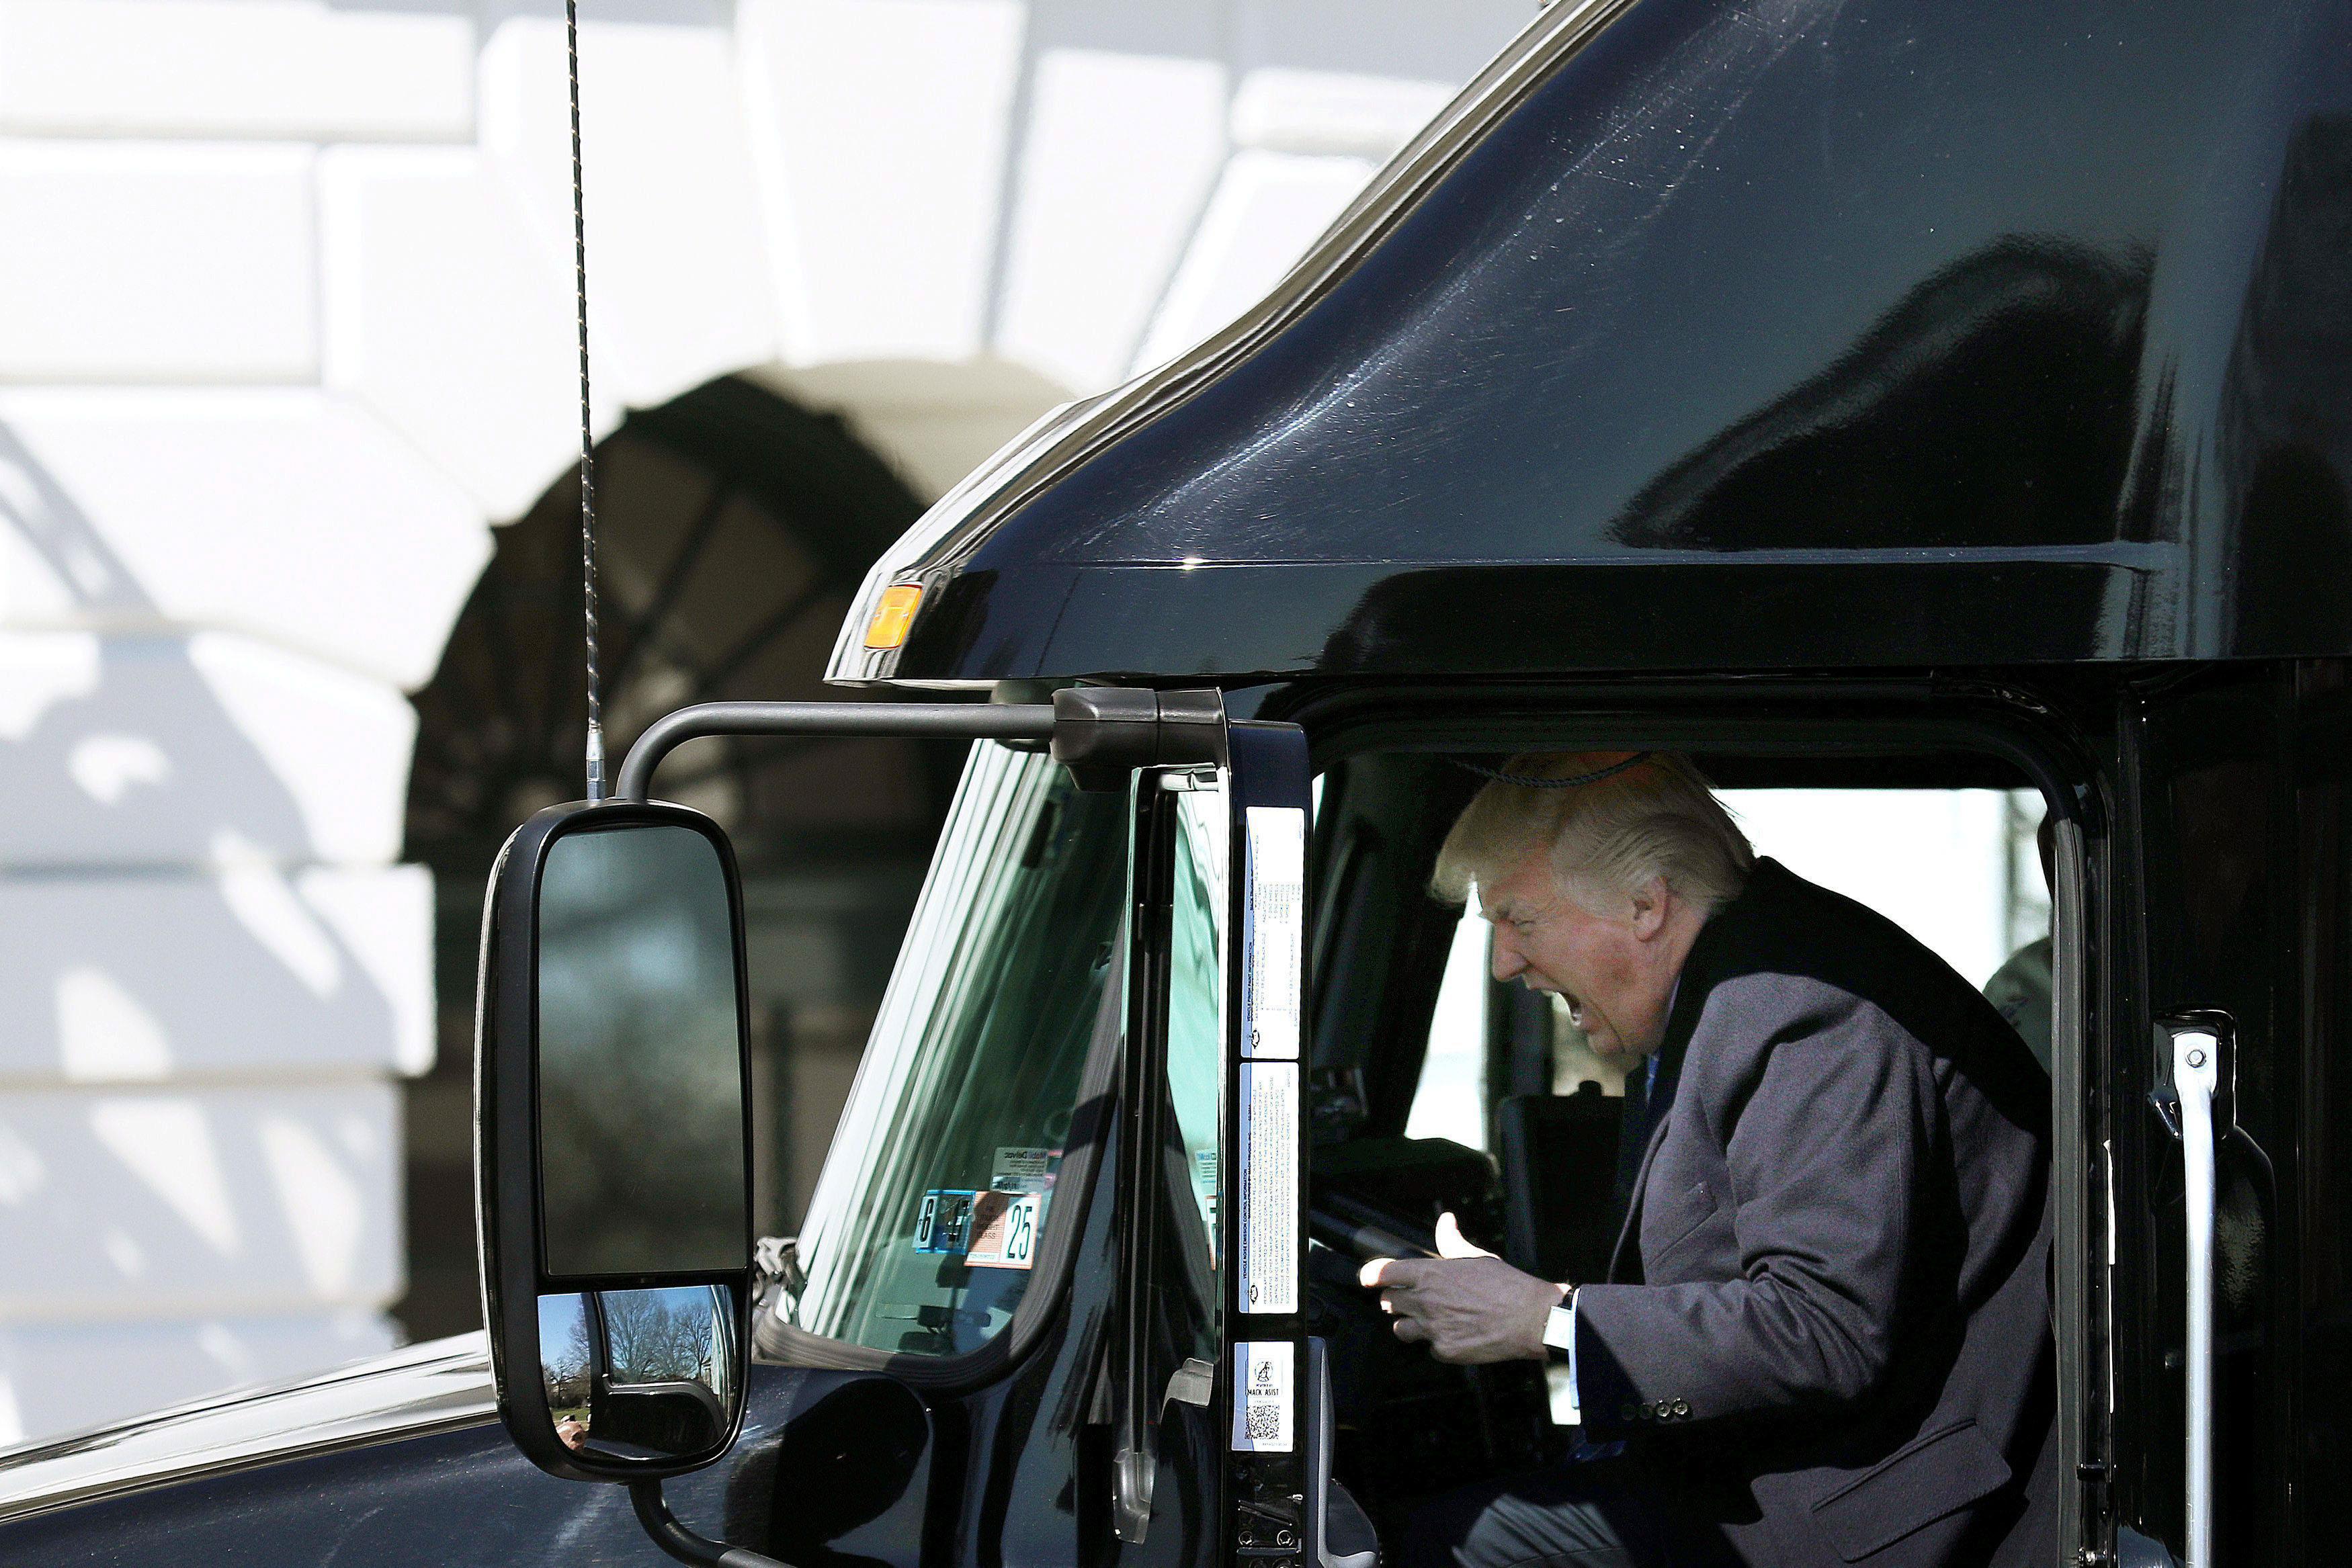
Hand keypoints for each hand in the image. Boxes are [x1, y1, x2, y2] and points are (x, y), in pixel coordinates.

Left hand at [1358, 1212, 1566, 1364]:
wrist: (1530, 1318)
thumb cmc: (1507, 1285)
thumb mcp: (1476, 1257)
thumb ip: (1451, 1240)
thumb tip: (1445, 1221)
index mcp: (1429, 1274)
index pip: (1382, 1273)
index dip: (1370, 1275)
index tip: (1367, 1278)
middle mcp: (1425, 1301)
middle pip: (1388, 1301)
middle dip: (1395, 1299)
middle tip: (1407, 1299)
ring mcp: (1433, 1328)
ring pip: (1401, 1329)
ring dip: (1409, 1324)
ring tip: (1427, 1320)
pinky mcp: (1445, 1350)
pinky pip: (1430, 1348)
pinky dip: (1438, 1343)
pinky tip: (1454, 1335)